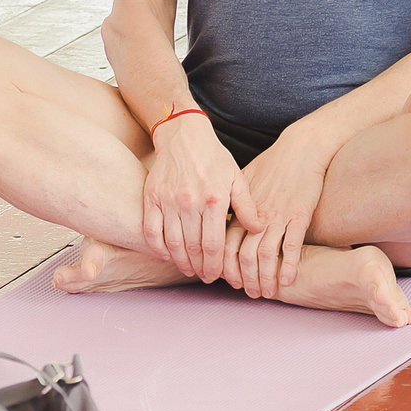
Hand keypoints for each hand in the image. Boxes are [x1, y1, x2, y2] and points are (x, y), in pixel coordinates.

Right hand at [142, 113, 259, 282]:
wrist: (184, 135)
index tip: (215, 276)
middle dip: (199, 268)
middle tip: (204, 276)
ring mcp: (168, 200)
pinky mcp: (152, 197)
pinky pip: (151, 231)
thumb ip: (247, 206)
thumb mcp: (236, 178)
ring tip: (187, 269)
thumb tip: (259, 229)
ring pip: (172, 243)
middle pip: (193, 248)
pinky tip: (166, 255)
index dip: (214, 266)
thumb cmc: (214, 158)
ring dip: (180, 261)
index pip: (213, 245)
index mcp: (214, 199)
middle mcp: (190, 202)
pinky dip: (157, 248)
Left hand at [226, 127, 334, 297]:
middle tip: (247, 293)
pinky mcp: (299, 216)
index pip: (225, 244)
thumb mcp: (243, 182)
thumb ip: (232, 207)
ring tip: (266, 293)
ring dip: (264, 278)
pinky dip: (289, 266)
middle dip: (244, 279)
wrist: (300, 149)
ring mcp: (278, 217)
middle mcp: (257, 216)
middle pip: (244, 255)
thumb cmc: (271, 164)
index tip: (227, 281)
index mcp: (240, 210)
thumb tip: (217, 224)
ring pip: (267, 255)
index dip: (224, 267)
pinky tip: (287, 281)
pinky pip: (292, 247)